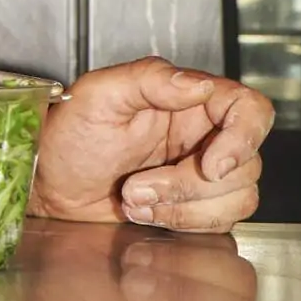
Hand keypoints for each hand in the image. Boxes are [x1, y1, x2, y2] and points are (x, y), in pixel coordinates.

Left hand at [30, 57, 272, 232]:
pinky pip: (222, 220)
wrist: (49, 186)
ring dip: (184, 208)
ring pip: (239, 196)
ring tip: (134, 199)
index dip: (244, 139)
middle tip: (137, 186)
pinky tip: (144, 213)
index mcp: (187, 99)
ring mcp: (201, 169)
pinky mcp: (196, 204)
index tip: (210, 166)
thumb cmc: (66, 137)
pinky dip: (183, 222)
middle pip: (245, 163)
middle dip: (190, 185)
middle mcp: (202, 132)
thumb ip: (148, 78)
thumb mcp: (96, 96)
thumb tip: (199, 84)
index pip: (250, 109)